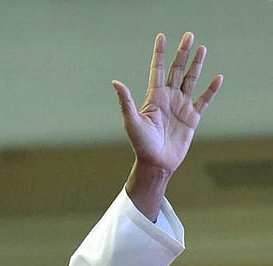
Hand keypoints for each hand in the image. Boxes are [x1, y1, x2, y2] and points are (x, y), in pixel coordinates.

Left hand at [112, 33, 223, 218]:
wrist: (156, 163)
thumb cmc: (140, 144)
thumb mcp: (131, 121)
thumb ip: (126, 101)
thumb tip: (115, 82)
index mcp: (153, 97)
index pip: (157, 70)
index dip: (159, 54)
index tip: (162, 37)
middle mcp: (168, 98)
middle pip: (176, 70)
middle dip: (182, 53)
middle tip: (188, 35)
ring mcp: (181, 106)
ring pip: (190, 80)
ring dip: (196, 65)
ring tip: (202, 48)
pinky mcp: (192, 118)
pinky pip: (204, 100)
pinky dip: (211, 90)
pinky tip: (217, 78)